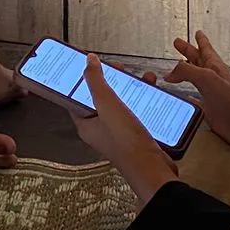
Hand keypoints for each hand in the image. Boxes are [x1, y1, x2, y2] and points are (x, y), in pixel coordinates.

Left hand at [72, 55, 178, 204]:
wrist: (153, 169)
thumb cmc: (126, 141)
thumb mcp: (106, 103)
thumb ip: (95, 80)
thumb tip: (88, 60)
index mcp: (86, 124)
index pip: (76, 97)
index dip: (81, 80)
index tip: (89, 65)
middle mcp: (101, 129)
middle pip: (101, 98)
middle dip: (111, 80)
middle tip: (119, 67)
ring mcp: (120, 133)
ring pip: (123, 103)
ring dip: (131, 88)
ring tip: (142, 77)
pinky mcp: (137, 135)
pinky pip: (138, 112)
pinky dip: (145, 100)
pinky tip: (154, 92)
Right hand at [163, 31, 229, 158]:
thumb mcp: (207, 78)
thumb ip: (187, 71)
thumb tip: (171, 72)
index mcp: (215, 67)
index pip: (205, 49)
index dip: (200, 40)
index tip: (197, 32)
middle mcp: (213, 79)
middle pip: (197, 61)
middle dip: (187, 52)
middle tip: (178, 43)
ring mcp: (212, 94)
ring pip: (196, 80)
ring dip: (186, 73)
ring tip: (177, 69)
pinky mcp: (210, 110)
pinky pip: (196, 101)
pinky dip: (188, 97)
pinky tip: (184, 97)